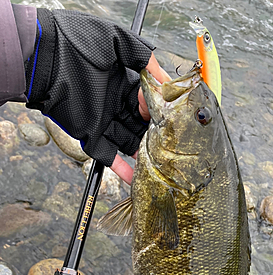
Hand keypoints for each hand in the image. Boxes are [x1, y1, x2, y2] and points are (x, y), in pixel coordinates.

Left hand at [25, 9, 169, 181]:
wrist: (45, 60)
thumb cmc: (77, 43)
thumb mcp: (116, 40)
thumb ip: (142, 56)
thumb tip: (162, 77)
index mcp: (122, 84)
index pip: (147, 101)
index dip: (156, 107)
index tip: (162, 111)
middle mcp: (114, 105)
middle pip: (140, 125)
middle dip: (154, 134)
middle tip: (168, 142)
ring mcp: (103, 122)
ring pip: (129, 142)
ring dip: (143, 152)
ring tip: (161, 162)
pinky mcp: (90, 137)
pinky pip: (109, 156)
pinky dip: (121, 169)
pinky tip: (136, 177)